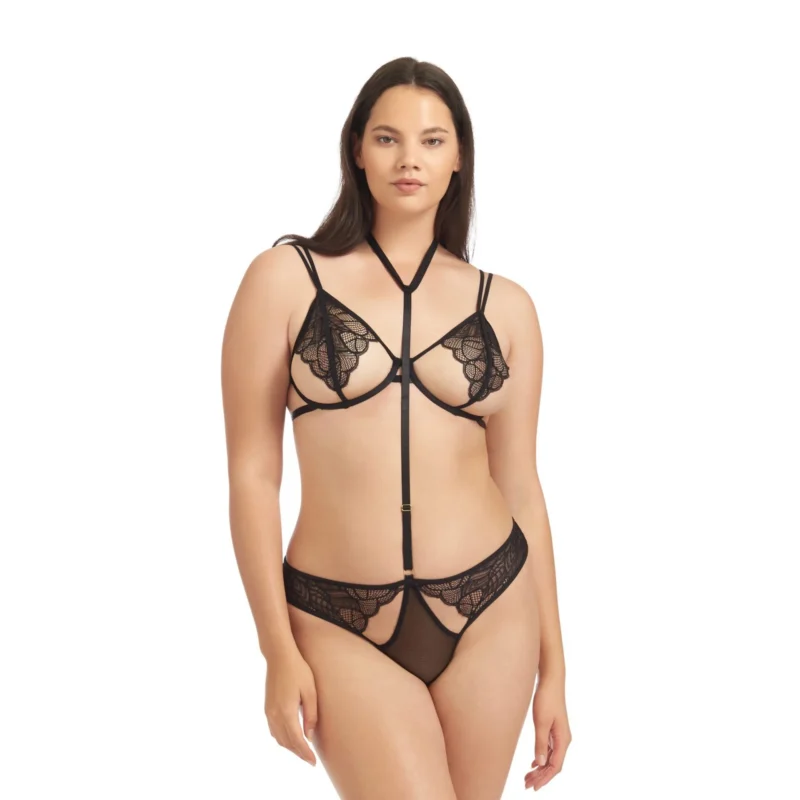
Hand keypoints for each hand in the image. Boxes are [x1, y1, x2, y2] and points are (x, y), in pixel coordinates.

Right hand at [265, 649, 318, 766]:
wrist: (279, 657)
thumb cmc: (298, 671)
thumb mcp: (310, 691)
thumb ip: (310, 715)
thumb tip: (309, 736)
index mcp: (286, 712)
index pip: (297, 740)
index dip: (305, 753)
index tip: (313, 763)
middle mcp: (275, 715)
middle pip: (286, 742)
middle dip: (298, 753)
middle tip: (310, 760)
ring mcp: (269, 712)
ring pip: (278, 738)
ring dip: (290, 747)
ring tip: (302, 751)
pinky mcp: (267, 708)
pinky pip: (274, 730)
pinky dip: (282, 739)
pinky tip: (290, 739)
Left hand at [524, 678, 570, 790]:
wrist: (551, 682)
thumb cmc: (546, 699)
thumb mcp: (541, 722)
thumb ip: (540, 743)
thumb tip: (540, 763)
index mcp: (563, 740)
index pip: (555, 766)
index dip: (545, 778)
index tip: (534, 787)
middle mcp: (563, 740)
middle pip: (553, 765)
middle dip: (541, 777)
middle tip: (526, 785)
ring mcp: (559, 736)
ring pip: (551, 758)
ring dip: (540, 769)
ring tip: (527, 778)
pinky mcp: (554, 730)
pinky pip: (549, 750)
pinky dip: (541, 759)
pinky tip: (533, 764)